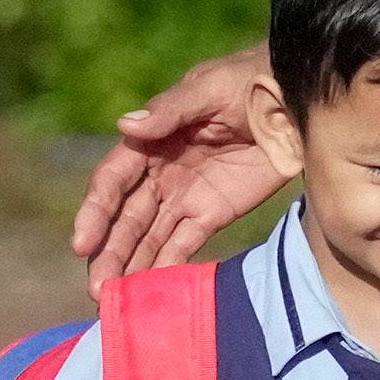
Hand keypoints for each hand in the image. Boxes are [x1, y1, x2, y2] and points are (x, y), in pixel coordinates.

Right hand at [70, 44, 287, 282]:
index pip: (112, 181)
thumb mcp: (210, 87)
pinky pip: (184, 244)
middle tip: (95, 287)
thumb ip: (171, 110)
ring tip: (112, 298)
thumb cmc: (249, 81)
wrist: (296, 100)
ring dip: (130, 266)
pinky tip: (152, 290)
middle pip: (125, 219)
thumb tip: (125, 125)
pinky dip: (167, 266)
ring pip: (148, 237)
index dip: (95, 212)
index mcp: (150, 141)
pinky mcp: (212, 213)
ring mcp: (184, 196)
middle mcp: (159, 173)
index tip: (82, 242)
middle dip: (108, 252)